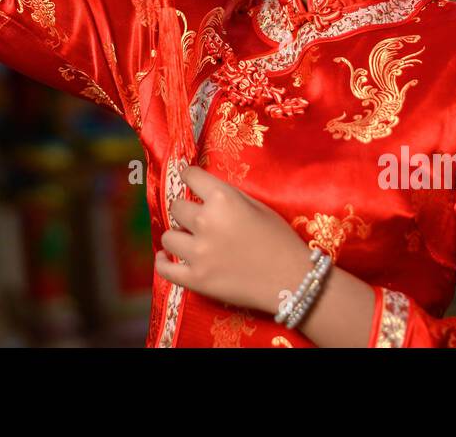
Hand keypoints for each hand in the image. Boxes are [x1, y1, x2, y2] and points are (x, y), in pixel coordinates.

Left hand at [155, 163, 315, 314]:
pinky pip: (165, 269)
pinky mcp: (195, 279)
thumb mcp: (257, 206)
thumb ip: (228, 197)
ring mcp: (198, 253)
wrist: (292, 280)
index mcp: (223, 199)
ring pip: (168, 237)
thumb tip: (204, 191)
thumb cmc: (280, 240)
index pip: (191, 176)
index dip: (189, 177)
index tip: (189, 180)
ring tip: (188, 240)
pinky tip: (167, 258)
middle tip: (197, 219)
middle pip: (176, 207)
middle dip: (186, 211)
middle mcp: (205, 222)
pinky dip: (163, 262)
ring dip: (177, 237)